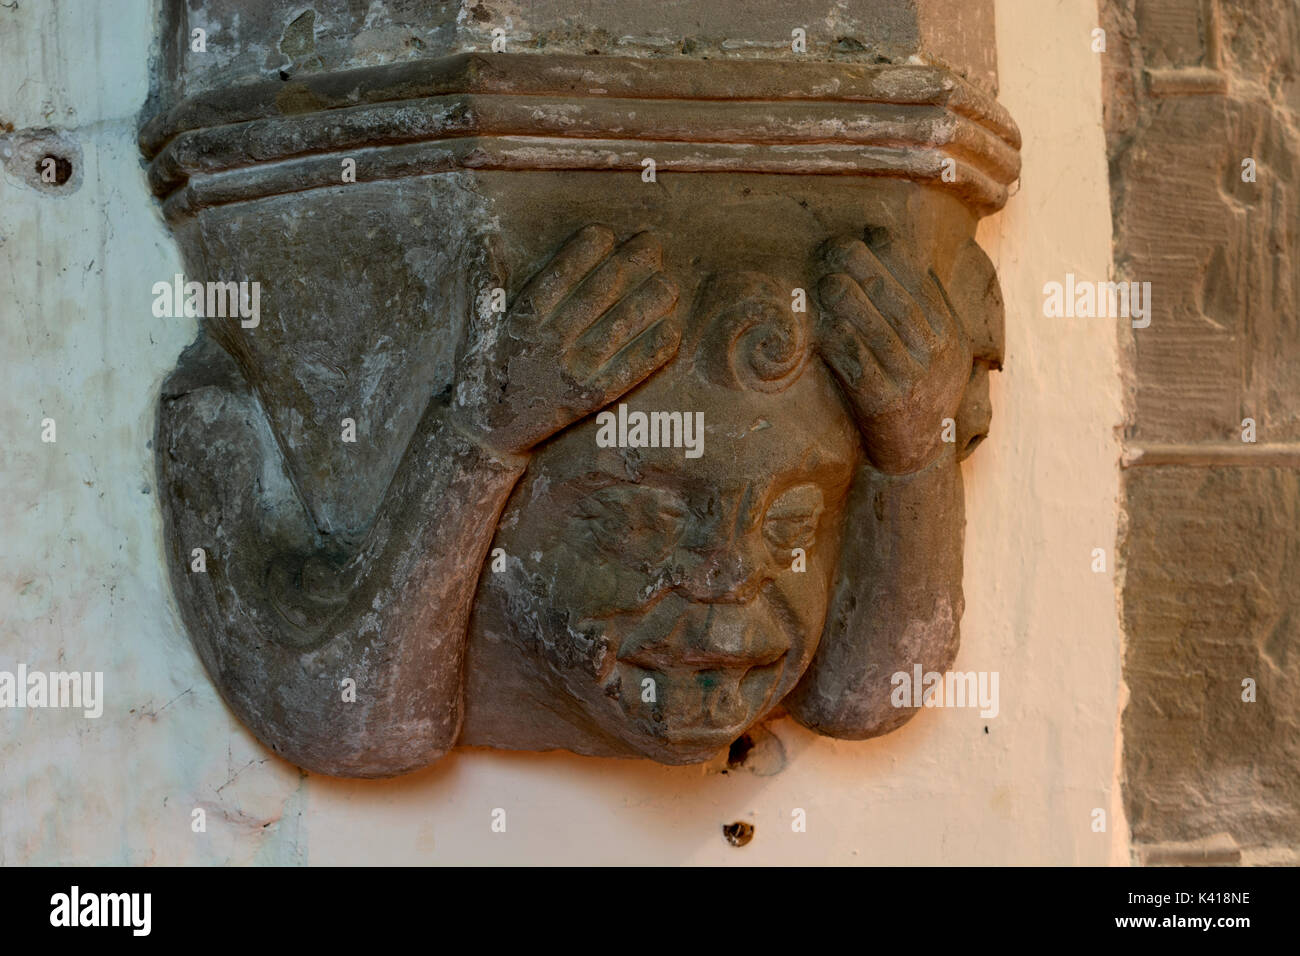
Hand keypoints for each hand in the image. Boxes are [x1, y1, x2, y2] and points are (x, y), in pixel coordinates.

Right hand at [454, 225, 680, 455]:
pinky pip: (626, 373)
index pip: (556, 279)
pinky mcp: (588, 400)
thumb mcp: (477, 329)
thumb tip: (483, 239)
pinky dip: (650, 352)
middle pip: (595, 297)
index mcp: (521, 323)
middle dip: (627, 266)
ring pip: (616, 330)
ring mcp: (571, 374)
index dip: (582, 253)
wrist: (487, 434)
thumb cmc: (485, 374)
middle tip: (651, 244)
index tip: (605, 233)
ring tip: (669, 281)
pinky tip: (672, 331)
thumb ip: (484, 286)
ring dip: (647, 303)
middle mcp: (548, 346)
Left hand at [815, 236, 971, 474]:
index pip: (922, 285)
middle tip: (836, 248)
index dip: (894, 256)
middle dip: (865, 270)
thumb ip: (931, 308)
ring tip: (827, 282)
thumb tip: (910, 258)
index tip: (868, 234)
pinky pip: (863, 371)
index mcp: (949, 334)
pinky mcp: (886, 407)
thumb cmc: (921, 388)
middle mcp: (935, 356)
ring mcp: (912, 382)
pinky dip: (844, 347)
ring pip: (879, 334)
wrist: (918, 454)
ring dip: (850, 303)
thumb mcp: (942, 349)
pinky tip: (827, 328)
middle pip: (898, 303)